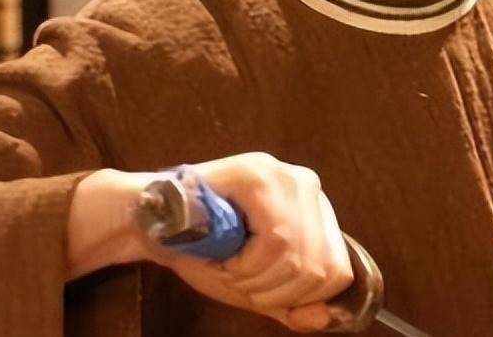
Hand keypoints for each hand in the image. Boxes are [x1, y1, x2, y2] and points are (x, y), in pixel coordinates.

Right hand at [137, 152, 353, 331]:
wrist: (154, 226)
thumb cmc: (206, 251)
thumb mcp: (257, 284)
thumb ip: (293, 302)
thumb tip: (326, 318)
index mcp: (313, 207)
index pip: (338, 269)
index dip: (299, 297)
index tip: (262, 291)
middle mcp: (307, 184)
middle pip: (320, 269)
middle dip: (274, 292)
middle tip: (239, 279)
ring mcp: (284, 175)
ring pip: (297, 258)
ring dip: (254, 280)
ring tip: (229, 264)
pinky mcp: (258, 175)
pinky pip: (275, 241)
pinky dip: (246, 265)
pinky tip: (224, 253)